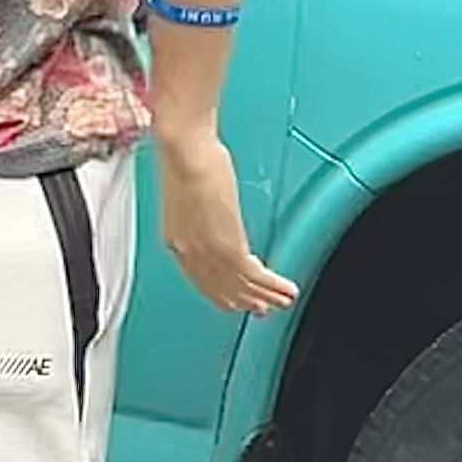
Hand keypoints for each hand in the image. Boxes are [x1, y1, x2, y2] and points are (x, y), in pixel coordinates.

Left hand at [155, 127, 297, 316]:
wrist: (186, 152)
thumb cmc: (186, 158)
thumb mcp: (188, 192)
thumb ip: (200, 212)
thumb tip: (213, 212)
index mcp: (176, 240)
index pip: (200, 278)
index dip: (221, 292)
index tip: (235, 299)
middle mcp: (190, 252)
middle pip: (221, 288)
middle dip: (244, 300)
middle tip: (263, 309)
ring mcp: (209, 252)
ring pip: (240, 285)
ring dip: (265, 296)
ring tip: (282, 301)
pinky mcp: (229, 246)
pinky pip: (254, 275)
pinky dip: (272, 285)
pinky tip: (285, 288)